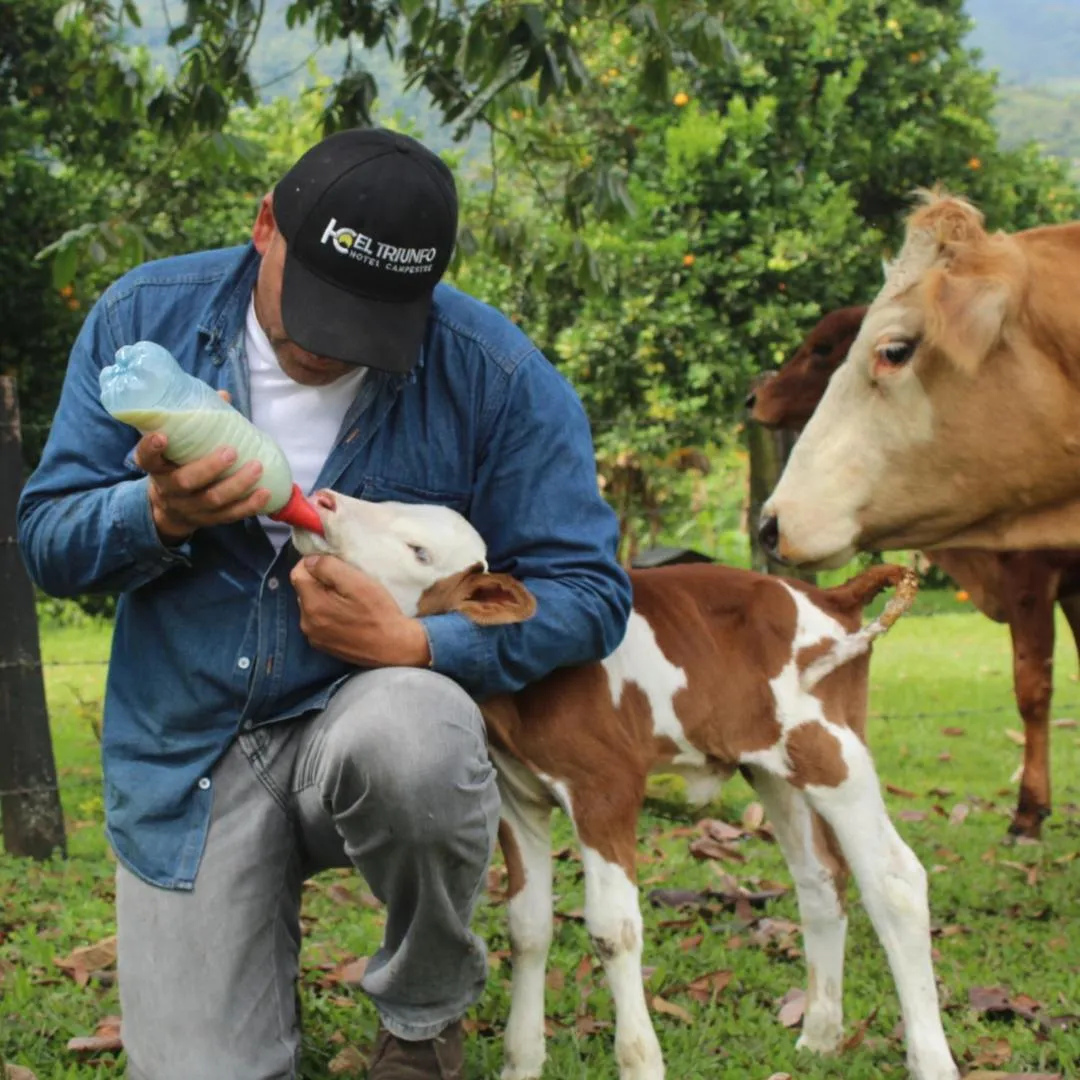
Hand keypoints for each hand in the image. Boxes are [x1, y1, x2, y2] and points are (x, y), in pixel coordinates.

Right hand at [134, 391, 271, 543]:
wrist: (170, 509)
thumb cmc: (177, 465)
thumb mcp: (176, 447)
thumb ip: (195, 423)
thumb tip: (224, 396)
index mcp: (157, 468)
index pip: (147, 458)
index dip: (151, 449)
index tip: (161, 436)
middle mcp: (170, 489)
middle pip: (186, 481)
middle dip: (209, 467)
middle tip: (231, 452)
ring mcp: (190, 508)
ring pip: (212, 500)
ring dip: (237, 485)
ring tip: (257, 467)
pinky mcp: (209, 520)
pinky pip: (230, 515)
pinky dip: (249, 505)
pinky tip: (266, 493)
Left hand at [290, 554, 431, 667]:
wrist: (394, 647)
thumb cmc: (379, 612)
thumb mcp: (357, 582)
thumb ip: (328, 567)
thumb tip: (309, 561)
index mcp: (313, 605)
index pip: (297, 574)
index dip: (313, 564)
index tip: (334, 565)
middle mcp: (306, 623)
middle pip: (304, 591)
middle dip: (320, 582)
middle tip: (347, 584)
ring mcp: (314, 637)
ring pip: (311, 606)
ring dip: (325, 598)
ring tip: (349, 601)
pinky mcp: (323, 646)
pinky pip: (318, 622)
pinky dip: (329, 614)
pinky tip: (348, 616)